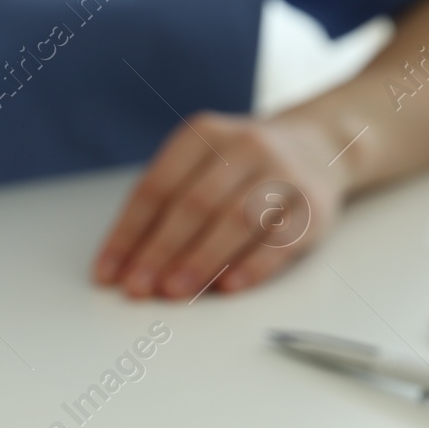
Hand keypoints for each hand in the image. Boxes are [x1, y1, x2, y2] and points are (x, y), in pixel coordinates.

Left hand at [92, 111, 348, 298]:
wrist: (319, 148)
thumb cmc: (242, 168)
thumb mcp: (201, 165)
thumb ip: (166, 206)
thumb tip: (127, 264)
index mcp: (203, 135)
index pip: (156, 188)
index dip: (128, 233)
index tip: (108, 272)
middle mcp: (245, 147)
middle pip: (194, 204)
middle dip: (160, 250)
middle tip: (137, 287)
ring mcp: (282, 174)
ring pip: (236, 220)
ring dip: (200, 260)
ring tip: (173, 292)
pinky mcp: (312, 206)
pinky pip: (279, 239)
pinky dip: (252, 265)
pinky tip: (228, 286)